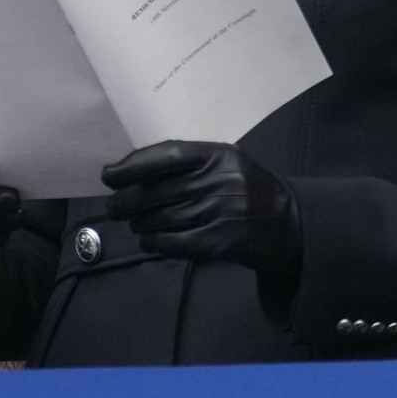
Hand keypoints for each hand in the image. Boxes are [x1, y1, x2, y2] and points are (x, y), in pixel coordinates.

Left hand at [102, 141, 300, 273]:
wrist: (286, 223)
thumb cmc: (248, 188)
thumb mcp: (226, 162)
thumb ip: (189, 163)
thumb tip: (136, 168)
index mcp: (218, 155)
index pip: (168, 155)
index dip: (134, 165)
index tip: (110, 175)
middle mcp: (217, 181)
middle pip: (158, 191)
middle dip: (127, 201)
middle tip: (114, 207)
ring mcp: (219, 212)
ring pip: (161, 218)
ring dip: (140, 223)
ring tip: (135, 223)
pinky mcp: (218, 241)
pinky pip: (174, 242)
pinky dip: (154, 242)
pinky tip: (149, 240)